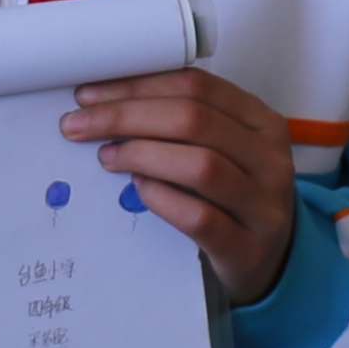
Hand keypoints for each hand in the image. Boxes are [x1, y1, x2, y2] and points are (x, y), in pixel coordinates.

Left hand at [66, 74, 299, 312]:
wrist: (268, 262)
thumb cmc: (230, 197)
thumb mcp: (220, 151)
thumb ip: (180, 124)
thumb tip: (104, 101)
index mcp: (262, 122)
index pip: (197, 86)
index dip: (138, 85)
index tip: (89, 94)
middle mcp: (270, 159)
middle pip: (194, 119)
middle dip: (126, 116)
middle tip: (78, 125)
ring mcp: (264, 206)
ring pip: (201, 164)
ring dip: (141, 154)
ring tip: (105, 157)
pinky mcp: (247, 248)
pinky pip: (199, 217)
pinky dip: (161, 198)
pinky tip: (137, 190)